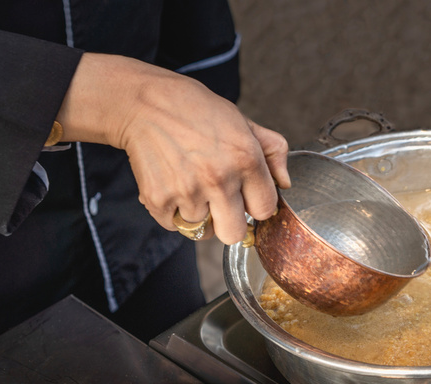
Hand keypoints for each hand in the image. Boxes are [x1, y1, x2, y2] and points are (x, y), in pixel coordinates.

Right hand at [55, 52, 290, 243]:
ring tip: (191, 183)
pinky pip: (174, 224)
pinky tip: (173, 185)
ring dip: (198, 213)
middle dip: (230, 223)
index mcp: (246, 159)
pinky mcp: (158, 199)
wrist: (145, 103)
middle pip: (234, 234)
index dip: (256, 206)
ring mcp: (187, 191)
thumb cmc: (196, 110)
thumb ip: (273, 151)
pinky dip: (173, 212)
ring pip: (202, 229)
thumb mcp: (243, 121)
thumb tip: (285, 183)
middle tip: (221, 205)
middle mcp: (219, 179)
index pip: (265, 210)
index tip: (247, 199)